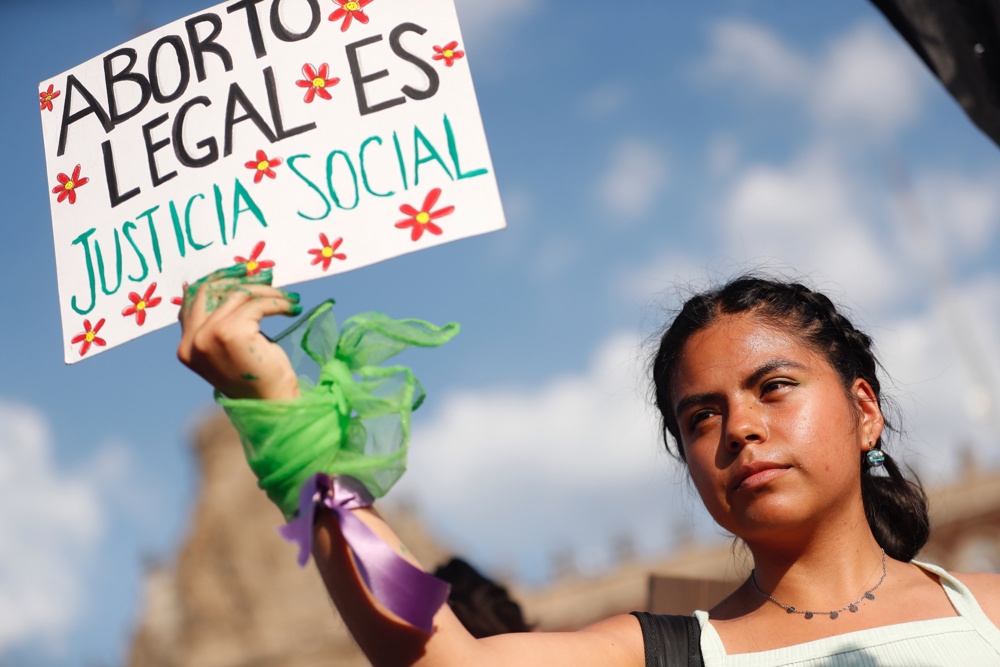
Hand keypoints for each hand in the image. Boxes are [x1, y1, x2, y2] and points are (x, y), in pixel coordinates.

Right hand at [177, 265, 302, 399]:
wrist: (273, 405)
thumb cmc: (259, 377)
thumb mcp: (234, 347)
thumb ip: (222, 322)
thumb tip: (232, 284)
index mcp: (187, 347)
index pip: (193, 299)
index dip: (218, 280)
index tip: (242, 271)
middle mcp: (192, 341)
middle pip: (210, 291)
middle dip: (239, 278)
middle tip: (267, 276)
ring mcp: (208, 336)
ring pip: (237, 294)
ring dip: (267, 292)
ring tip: (289, 299)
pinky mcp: (231, 332)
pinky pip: (257, 304)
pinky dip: (278, 302)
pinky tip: (292, 308)